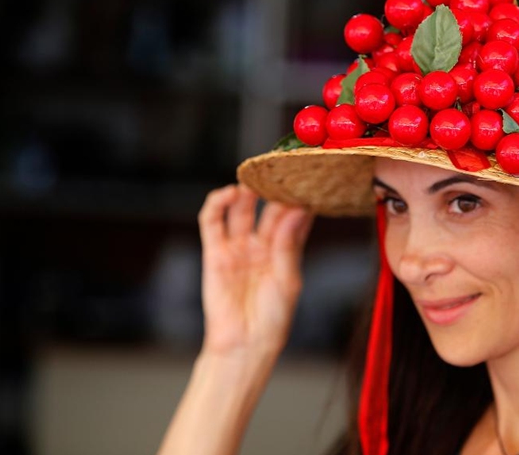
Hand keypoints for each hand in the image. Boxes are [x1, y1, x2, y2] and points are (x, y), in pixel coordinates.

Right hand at [197, 185, 313, 356]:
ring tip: (253, 182)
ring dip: (245, 192)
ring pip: (240, 210)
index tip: (307, 181)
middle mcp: (262, 245)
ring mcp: (238, 247)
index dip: (298, 199)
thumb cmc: (272, 319)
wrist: (244, 345)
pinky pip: (212, 222)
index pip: (294, 217)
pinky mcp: (214, 252)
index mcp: (286, 251)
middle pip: (268, 208)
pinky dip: (216, 204)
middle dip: (273, 191)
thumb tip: (297, 210)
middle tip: (279, 173)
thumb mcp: (288, 280)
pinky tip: (227, 193)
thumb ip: (288, 244)